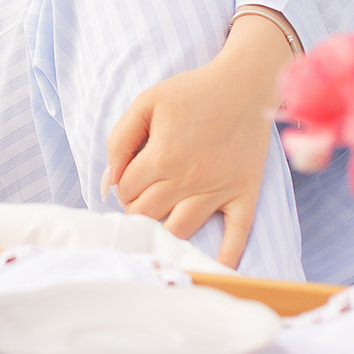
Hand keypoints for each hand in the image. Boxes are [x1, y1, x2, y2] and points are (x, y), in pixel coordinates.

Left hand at [102, 12, 292, 267]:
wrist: (246, 83)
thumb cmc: (192, 91)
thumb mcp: (146, 102)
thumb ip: (119, 140)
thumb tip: (108, 184)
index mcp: (162, 157)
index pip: (126, 191)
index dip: (123, 186)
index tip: (131, 178)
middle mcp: (189, 180)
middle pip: (147, 215)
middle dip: (137, 209)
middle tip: (143, 198)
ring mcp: (219, 191)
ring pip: (180, 231)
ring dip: (164, 231)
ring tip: (161, 219)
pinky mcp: (245, 195)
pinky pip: (237, 235)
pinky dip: (225, 257)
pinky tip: (214, 270)